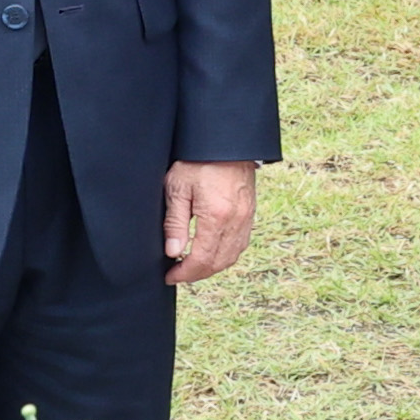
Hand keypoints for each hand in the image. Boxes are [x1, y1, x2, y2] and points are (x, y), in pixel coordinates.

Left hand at [164, 157, 258, 283]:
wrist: (226, 143)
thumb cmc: (198, 161)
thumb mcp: (177, 188)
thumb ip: (174, 223)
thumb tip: (173, 252)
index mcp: (216, 216)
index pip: (201, 259)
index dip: (184, 273)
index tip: (170, 276)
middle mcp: (236, 221)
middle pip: (218, 263)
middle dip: (196, 274)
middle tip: (178, 274)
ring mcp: (246, 218)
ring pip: (231, 256)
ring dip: (212, 267)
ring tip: (192, 265)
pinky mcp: (250, 213)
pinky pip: (240, 244)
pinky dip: (225, 255)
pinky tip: (211, 252)